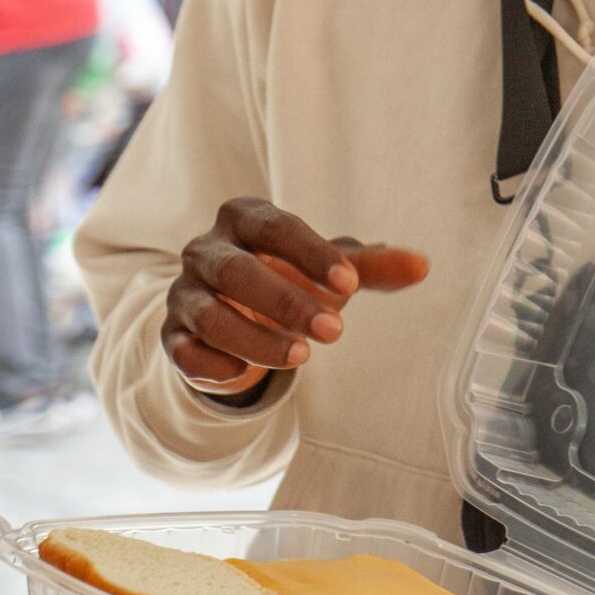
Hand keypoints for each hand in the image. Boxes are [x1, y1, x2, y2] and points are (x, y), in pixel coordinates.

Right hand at [163, 199, 429, 394]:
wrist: (230, 315)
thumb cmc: (283, 278)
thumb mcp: (326, 270)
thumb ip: (370, 267)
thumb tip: (422, 265)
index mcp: (243, 219)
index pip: (273, 227)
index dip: (310, 254)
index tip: (350, 287)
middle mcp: (206, 251)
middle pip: (236, 271)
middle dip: (285, 302)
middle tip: (335, 332)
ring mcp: (184, 294)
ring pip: (209, 316)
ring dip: (255, 339)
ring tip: (301, 358)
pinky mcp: (172, 337)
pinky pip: (184, 352)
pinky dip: (213, 365)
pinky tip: (245, 374)